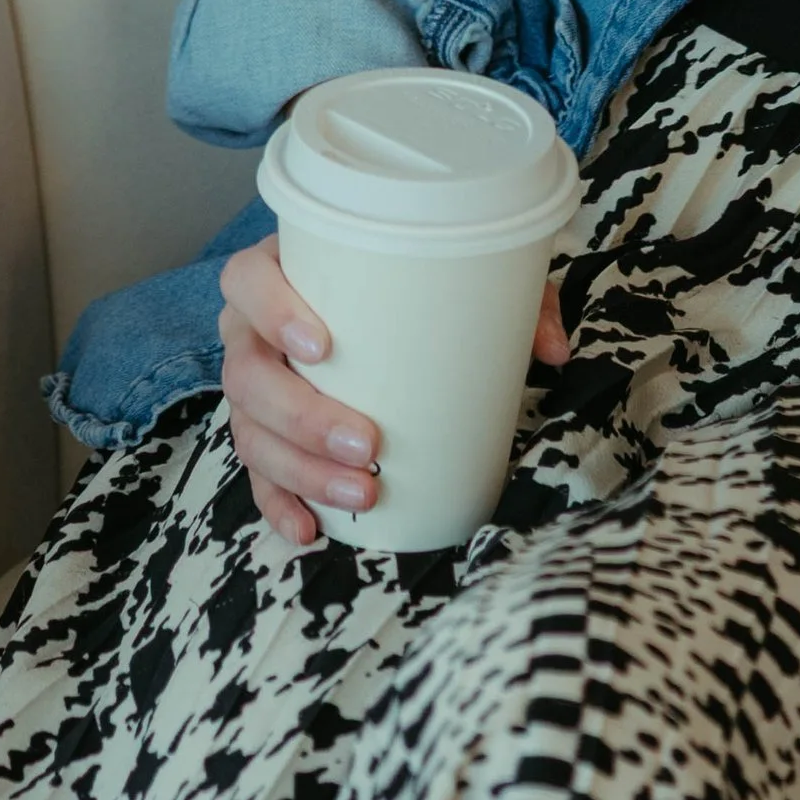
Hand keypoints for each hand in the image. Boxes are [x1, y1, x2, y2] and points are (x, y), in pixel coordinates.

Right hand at [219, 235, 570, 547]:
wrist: (372, 302)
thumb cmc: (406, 282)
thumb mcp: (458, 273)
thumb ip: (507, 297)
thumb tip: (552, 350)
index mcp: (282, 270)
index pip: (247, 279)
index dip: (273, 311)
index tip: (324, 345)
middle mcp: (251, 329)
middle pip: (247, 374)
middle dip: (304, 416)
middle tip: (369, 442)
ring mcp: (252, 385)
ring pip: (250, 432)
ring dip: (301, 470)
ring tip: (364, 491)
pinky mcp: (261, 434)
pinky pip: (255, 476)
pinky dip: (280, 505)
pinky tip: (311, 530)